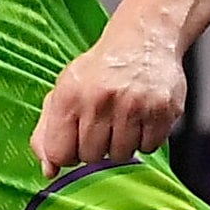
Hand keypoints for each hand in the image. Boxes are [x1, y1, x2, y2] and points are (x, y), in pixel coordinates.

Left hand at [32, 24, 186, 173]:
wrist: (143, 40)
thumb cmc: (100, 70)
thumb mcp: (63, 91)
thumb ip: (47, 132)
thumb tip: (48, 170)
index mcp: (70, 96)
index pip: (59, 153)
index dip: (66, 154)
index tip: (74, 143)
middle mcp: (101, 100)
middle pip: (91, 157)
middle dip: (95, 147)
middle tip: (102, 125)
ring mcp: (134, 106)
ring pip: (121, 155)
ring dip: (120, 144)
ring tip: (121, 119)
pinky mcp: (162, 110)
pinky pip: (148, 147)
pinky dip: (144, 139)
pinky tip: (140, 118)